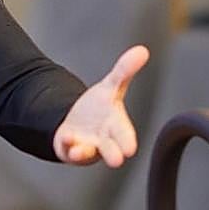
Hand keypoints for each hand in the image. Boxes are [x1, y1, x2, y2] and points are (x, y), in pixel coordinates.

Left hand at [53, 45, 148, 166]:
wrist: (79, 122)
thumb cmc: (100, 108)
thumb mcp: (110, 87)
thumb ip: (124, 71)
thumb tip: (142, 50)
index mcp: (117, 127)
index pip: (125, 135)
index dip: (127, 141)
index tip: (130, 148)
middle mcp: (105, 141)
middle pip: (111, 150)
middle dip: (113, 154)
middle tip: (117, 159)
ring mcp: (87, 147)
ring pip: (87, 152)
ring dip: (83, 151)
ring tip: (80, 148)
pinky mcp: (70, 149)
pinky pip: (68, 150)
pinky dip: (68, 145)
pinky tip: (66, 137)